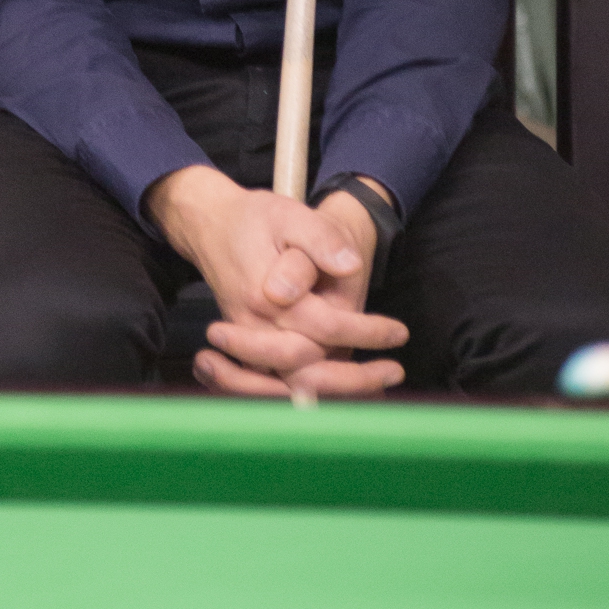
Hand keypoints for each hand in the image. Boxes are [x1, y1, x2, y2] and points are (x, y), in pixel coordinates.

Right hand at [144, 163, 405, 399]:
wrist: (210, 225)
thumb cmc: (253, 219)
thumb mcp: (289, 213)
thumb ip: (320, 238)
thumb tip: (350, 265)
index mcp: (265, 296)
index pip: (326, 327)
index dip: (366, 332)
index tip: (399, 332)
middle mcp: (252, 327)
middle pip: (307, 370)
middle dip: (355, 378)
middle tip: (394, 371)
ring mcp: (246, 341)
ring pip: (290, 386)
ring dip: (335, 392)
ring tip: (377, 388)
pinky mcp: (246, 347)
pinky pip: (277, 385)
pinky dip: (309, 394)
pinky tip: (342, 393)